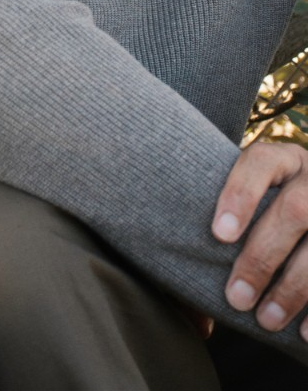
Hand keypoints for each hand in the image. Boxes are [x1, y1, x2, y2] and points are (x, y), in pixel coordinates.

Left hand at [212, 141, 307, 336]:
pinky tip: (305, 334)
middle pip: (294, 209)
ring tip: (266, 320)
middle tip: (237, 297)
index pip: (261, 162)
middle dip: (263, 256)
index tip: (219, 235)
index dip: (240, 194)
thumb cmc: (270, 214)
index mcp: (285, 160)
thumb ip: (228, 235)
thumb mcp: (256, 203)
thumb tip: (198, 315)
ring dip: (293, 288)